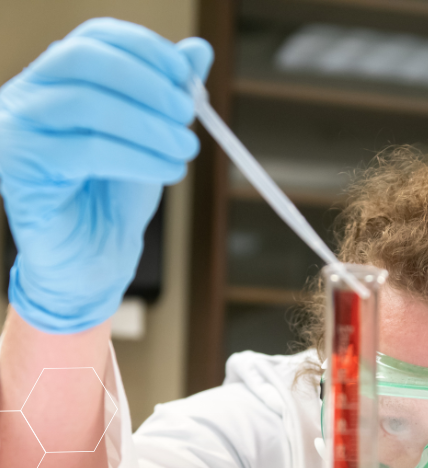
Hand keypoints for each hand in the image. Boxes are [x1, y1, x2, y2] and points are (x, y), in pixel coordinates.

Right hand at [0, 18, 212, 332]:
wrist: (93, 258)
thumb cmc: (115, 198)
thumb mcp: (150, 139)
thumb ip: (168, 96)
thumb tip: (199, 51)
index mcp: (56, 80)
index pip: (94, 39)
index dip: (145, 49)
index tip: (187, 75)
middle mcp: (26, 96)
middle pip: (85, 60)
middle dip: (148, 84)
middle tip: (189, 116)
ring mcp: (15, 130)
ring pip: (87, 104)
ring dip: (149, 125)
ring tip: (185, 149)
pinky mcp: (18, 168)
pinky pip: (86, 150)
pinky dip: (138, 157)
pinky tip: (170, 170)